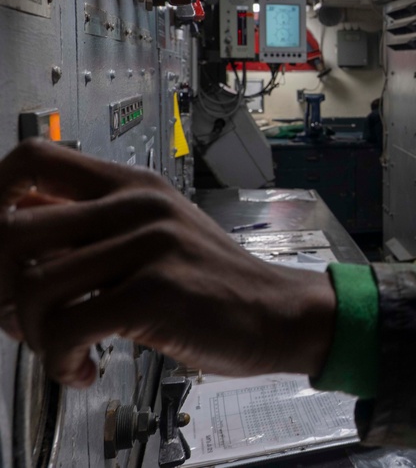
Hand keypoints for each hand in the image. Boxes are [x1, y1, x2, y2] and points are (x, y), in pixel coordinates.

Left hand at [0, 139, 336, 387]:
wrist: (277, 312)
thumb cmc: (214, 284)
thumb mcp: (157, 235)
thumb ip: (96, 230)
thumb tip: (16, 243)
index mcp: (133, 185)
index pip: (33, 159)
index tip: (0, 248)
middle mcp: (138, 205)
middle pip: (13, 228)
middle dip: (0, 288)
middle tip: (20, 317)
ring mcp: (150, 245)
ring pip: (34, 286)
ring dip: (33, 335)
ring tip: (61, 350)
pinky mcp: (157, 291)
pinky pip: (67, 328)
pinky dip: (60, 360)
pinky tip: (85, 367)